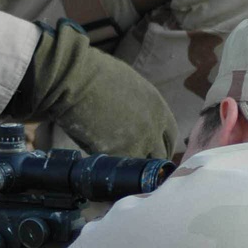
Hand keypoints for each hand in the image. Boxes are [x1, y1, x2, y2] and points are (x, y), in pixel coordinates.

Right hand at [9, 21, 176, 158]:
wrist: (76, 80)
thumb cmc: (96, 75)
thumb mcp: (132, 86)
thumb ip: (140, 106)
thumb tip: (134, 117)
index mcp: (158, 108)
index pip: (170, 136)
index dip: (160, 146)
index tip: (152, 152)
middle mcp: (154, 127)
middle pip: (161, 156)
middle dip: (150, 163)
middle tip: (137, 168)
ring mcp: (138, 143)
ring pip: (142, 168)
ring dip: (132, 171)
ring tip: (119, 173)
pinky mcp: (118, 154)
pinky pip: (120, 170)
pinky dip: (112, 171)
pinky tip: (104, 168)